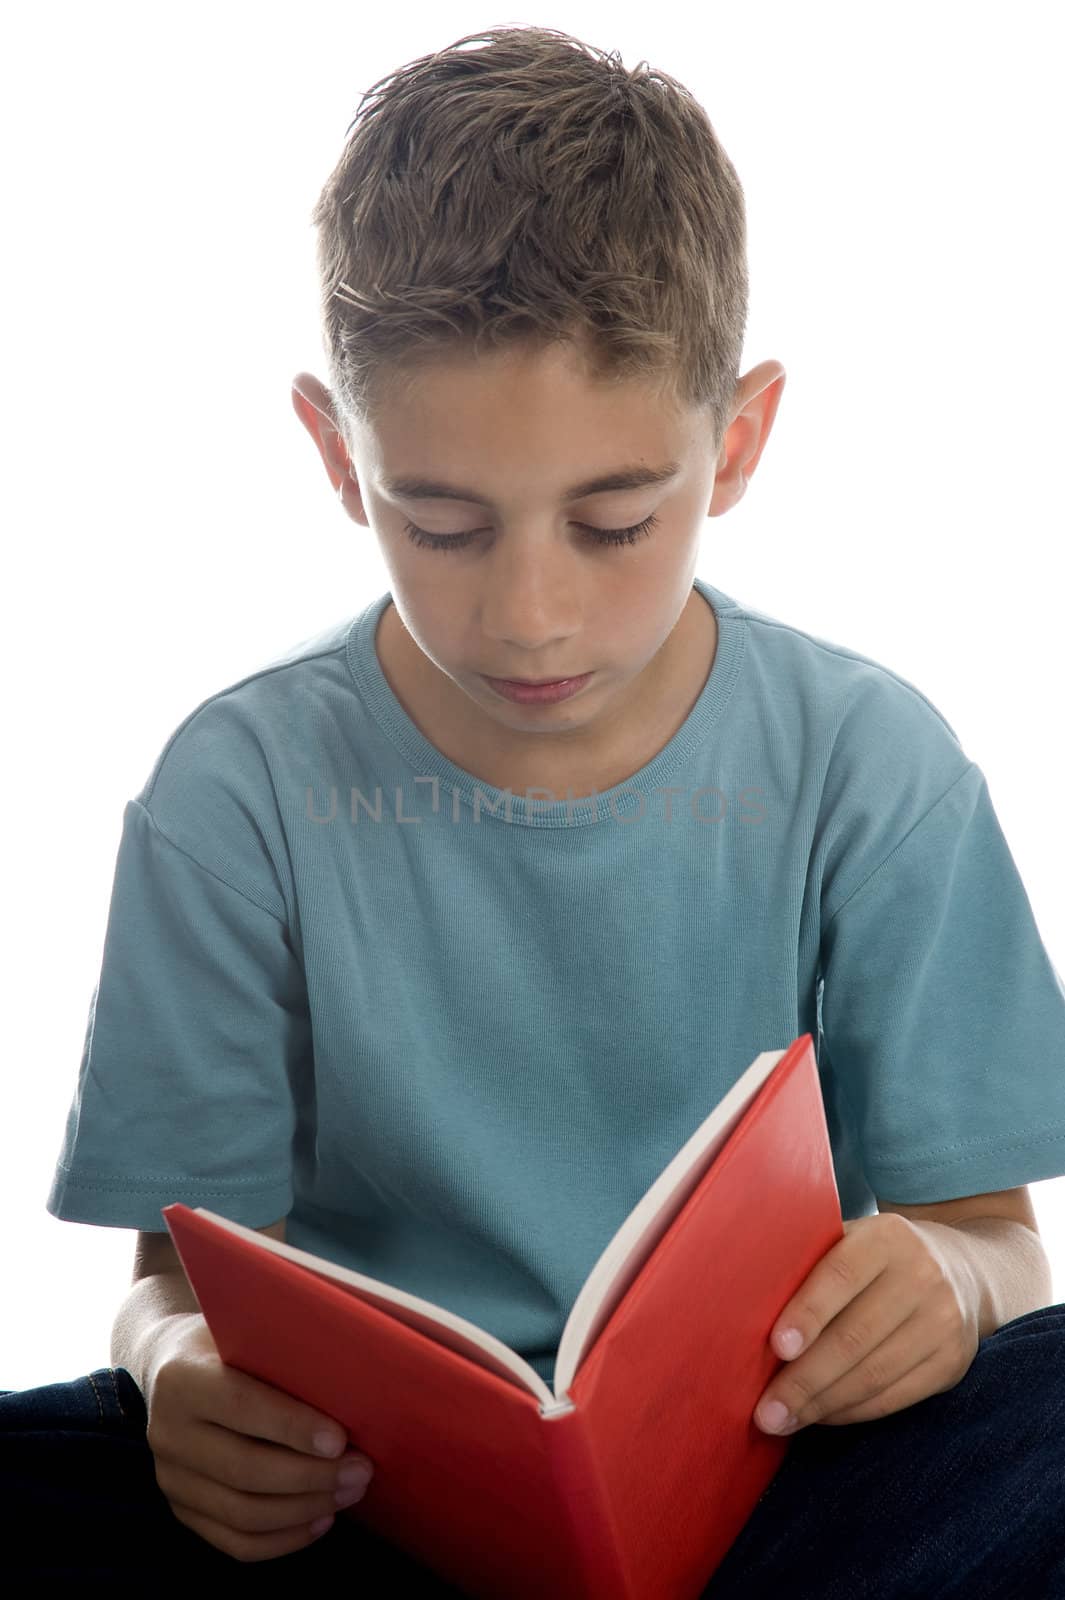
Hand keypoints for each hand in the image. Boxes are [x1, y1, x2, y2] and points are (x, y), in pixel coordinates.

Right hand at [144, 1315, 374, 1561]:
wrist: (167, 1363)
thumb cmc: (228, 1342)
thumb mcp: (246, 1327)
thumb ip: (284, 1348)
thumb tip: (355, 1369)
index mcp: (183, 1378)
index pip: (241, 1408)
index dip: (292, 1427)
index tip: (340, 1440)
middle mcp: (167, 1432)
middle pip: (244, 1469)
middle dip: (311, 1476)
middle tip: (360, 1470)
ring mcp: (170, 1478)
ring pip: (242, 1513)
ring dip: (304, 1510)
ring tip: (349, 1492)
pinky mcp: (181, 1509)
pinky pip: (234, 1542)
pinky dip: (283, 1539)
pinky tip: (320, 1520)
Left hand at [754, 1213, 980, 1433]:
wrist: (964, 1269)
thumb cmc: (877, 1258)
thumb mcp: (854, 1239)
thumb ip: (811, 1261)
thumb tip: (743, 1305)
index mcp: (887, 1237)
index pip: (841, 1276)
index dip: (808, 1313)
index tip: (777, 1348)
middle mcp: (923, 1276)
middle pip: (856, 1336)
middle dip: (805, 1380)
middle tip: (765, 1411)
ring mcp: (945, 1321)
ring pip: (875, 1374)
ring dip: (823, 1404)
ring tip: (784, 1420)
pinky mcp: (954, 1362)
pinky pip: (896, 1396)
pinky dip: (853, 1412)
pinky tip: (822, 1416)